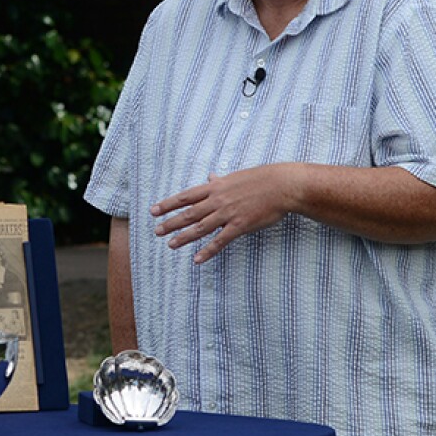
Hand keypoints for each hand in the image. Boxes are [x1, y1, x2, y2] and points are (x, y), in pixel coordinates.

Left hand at [151, 164, 297, 262]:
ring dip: (184, 237)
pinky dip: (208, 251)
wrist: (282, 186)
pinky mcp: (240, 225)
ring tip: (171, 244)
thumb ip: (220, 181)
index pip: (186, 196)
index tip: (153, 210)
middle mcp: (217, 200)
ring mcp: (228, 213)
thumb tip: (211, 176)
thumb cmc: (261, 179)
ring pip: (200, 227)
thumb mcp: (236, 177)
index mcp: (215, 187)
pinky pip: (220, 240)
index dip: (168, 204)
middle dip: (171, 222)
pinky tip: (197, 259)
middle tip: (156, 231)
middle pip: (189, 213)